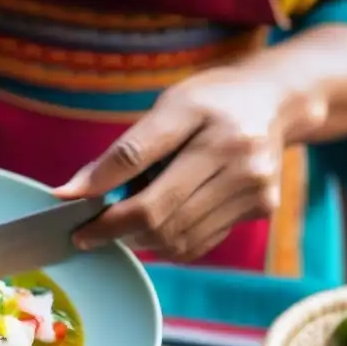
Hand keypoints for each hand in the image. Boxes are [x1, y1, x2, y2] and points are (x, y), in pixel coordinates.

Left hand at [53, 66, 325, 261]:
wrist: (276, 103)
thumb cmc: (211, 101)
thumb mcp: (168, 108)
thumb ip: (122, 153)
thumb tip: (70, 192)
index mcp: (211, 130)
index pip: (143, 181)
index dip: (103, 211)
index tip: (75, 226)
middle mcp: (239, 163)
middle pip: (158, 219)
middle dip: (117, 230)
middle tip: (93, 230)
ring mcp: (254, 191)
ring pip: (176, 240)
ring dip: (141, 239)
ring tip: (131, 218)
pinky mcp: (260, 210)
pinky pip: (198, 244)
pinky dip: (168, 243)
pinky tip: (161, 224)